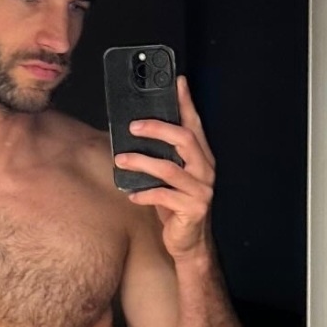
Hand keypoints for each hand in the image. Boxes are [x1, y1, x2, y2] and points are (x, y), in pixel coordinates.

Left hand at [114, 75, 215, 257]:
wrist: (189, 244)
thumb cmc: (176, 206)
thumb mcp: (171, 177)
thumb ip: (164, 155)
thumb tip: (137, 131)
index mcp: (201, 158)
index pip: (194, 124)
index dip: (186, 103)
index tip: (177, 82)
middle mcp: (206, 170)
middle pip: (184, 138)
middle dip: (157, 128)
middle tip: (132, 126)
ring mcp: (201, 190)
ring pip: (169, 168)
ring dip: (142, 161)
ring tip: (121, 160)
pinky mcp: (193, 209)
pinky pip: (164, 195)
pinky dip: (145, 193)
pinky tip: (132, 194)